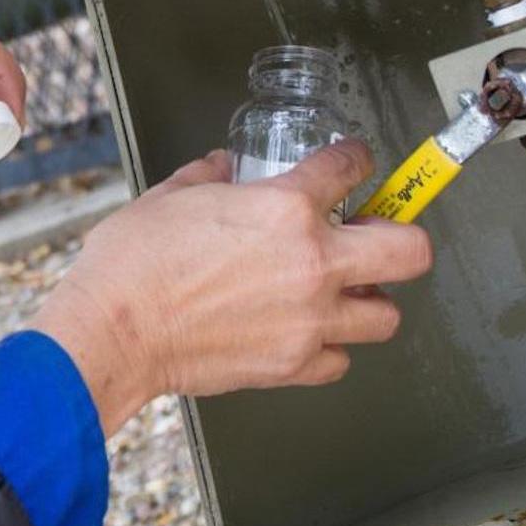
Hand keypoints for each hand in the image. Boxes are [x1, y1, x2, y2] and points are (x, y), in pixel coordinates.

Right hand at [32, 141, 432, 436]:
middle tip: (377, 235)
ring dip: (369, 301)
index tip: (355, 165)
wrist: (114, 332)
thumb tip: (221, 170)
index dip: (356, 160)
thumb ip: (208, 177)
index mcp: (284, 207)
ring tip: (343, 293)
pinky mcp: (293, 364)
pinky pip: (340, 360)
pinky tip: (306, 333)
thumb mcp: (170, 195)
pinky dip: (330, 347)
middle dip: (401, 237)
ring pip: (386, 316)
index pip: (351, 168)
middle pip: (410, 250)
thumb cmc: (133, 265)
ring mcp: (310, 319)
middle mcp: (312, 262)